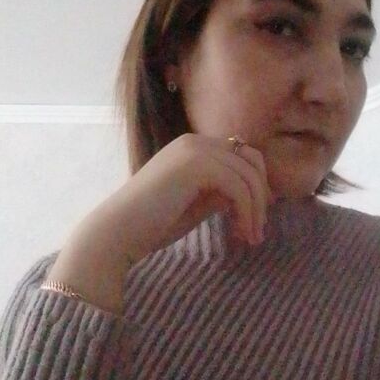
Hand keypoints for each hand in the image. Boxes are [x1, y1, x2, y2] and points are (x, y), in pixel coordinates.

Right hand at [85, 133, 273, 266]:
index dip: (257, 184)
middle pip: (251, 160)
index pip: (242, 155)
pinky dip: (246, 212)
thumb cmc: (151, 224)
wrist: (117, 232)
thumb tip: (252, 193)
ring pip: (247, 175)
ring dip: (256, 210)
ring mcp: (194, 150)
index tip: (258, 217)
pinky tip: (240, 233)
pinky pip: (238, 187)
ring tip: (252, 238)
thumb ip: (220, 192)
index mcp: (192, 147)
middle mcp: (195, 142)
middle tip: (258, 231)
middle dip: (261, 196)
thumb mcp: (196, 203)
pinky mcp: (195, 165)